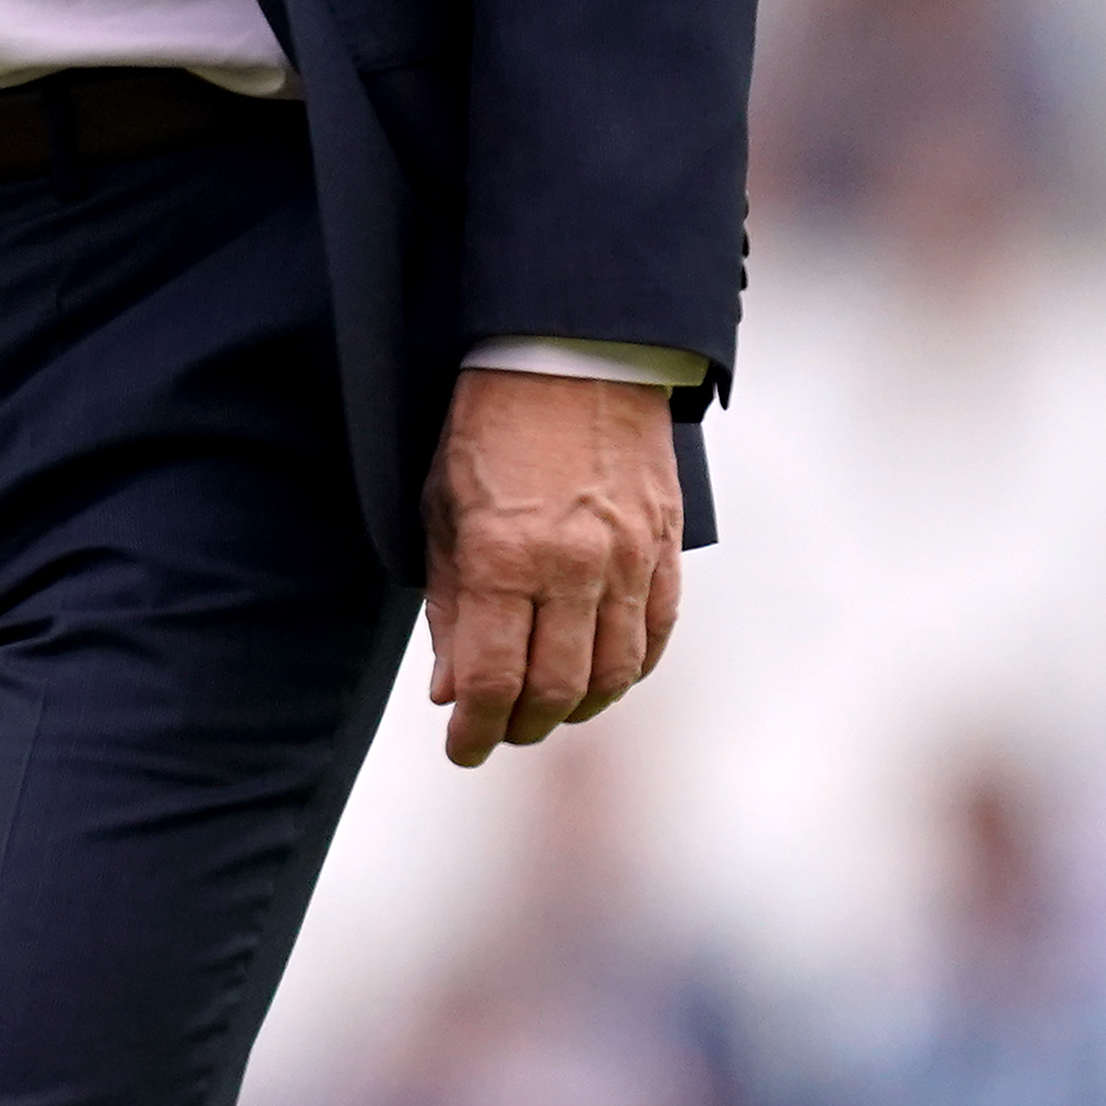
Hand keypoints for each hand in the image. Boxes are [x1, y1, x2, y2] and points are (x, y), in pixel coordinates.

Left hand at [420, 367, 684, 767]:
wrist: (569, 357)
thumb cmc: (488, 428)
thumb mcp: (442, 511)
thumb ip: (449, 606)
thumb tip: (450, 690)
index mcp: (504, 556)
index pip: (493, 679)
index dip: (475, 728)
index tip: (462, 748)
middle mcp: (572, 567)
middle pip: (557, 689)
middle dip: (522, 726)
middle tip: (499, 732)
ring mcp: (627, 560)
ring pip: (614, 674)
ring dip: (579, 708)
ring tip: (547, 712)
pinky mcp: (664, 548)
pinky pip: (656, 634)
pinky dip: (631, 670)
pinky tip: (604, 678)